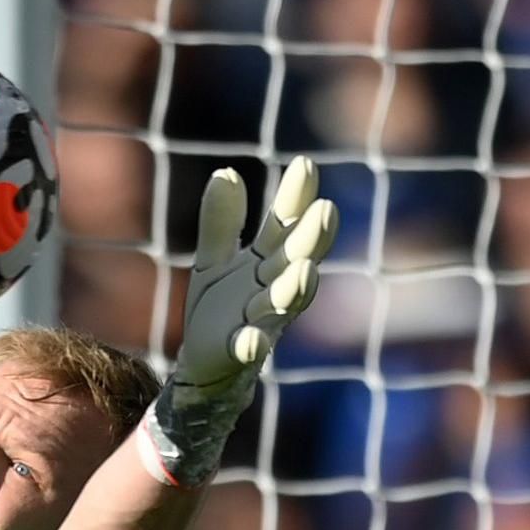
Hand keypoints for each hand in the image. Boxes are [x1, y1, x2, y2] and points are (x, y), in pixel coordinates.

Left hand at [140, 156, 338, 480]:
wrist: (202, 366)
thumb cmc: (218, 309)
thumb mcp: (214, 260)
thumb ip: (221, 222)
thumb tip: (226, 172)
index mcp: (267, 262)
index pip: (286, 224)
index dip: (296, 197)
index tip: (305, 164)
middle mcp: (272, 289)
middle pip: (297, 259)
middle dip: (313, 239)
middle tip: (327, 212)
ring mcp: (260, 321)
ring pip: (283, 303)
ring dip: (296, 288)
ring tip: (306, 270)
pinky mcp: (238, 352)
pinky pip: (250, 348)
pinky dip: (253, 344)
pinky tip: (255, 340)